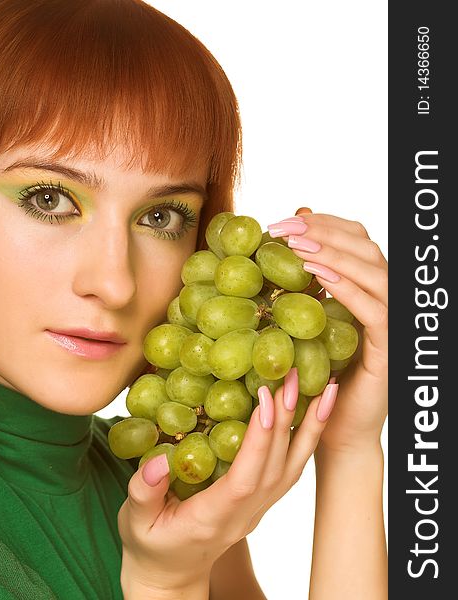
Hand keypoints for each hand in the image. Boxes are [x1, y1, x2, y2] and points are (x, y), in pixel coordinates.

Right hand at [118, 369, 338, 592]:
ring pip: (293, 467)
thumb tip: (158, 461)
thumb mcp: (136, 522)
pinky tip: (312, 413)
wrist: (172, 574)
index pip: (245, 478)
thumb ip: (145, 492)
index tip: (266, 399)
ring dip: (310, 427)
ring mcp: (258, 508)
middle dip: (288, 418)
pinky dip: (306, 439)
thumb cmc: (151, 545)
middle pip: (277, 466)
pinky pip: (290, 468)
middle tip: (295, 376)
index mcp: (213, 518)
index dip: (259, 440)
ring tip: (324, 388)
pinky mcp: (262, 500)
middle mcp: (245, 514)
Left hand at [268, 208, 387, 453]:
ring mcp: (392, 324)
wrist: (332, 429)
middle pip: (368, 249)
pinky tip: (318, 278)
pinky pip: (375, 311)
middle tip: (284, 229)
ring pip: (376, 274)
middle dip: (324, 232)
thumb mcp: (304, 323)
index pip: (357, 240)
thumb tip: (283, 246)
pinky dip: (348, 290)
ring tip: (296, 248)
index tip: (286, 220)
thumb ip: (304, 287)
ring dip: (334, 255)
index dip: (325, 224)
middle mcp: (386, 300)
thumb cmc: (315, 376)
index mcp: (367, 289)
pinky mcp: (388, 350)